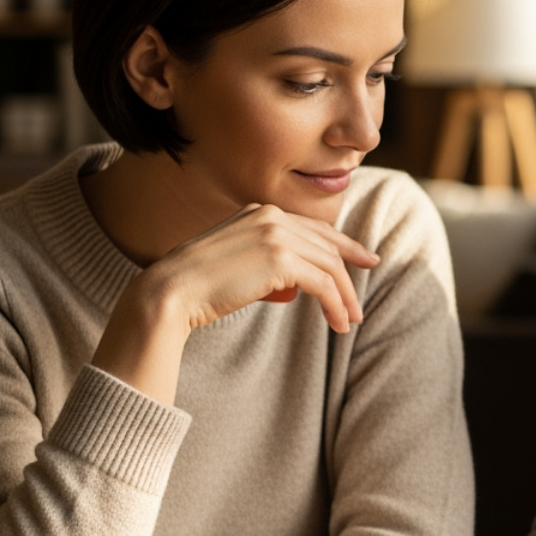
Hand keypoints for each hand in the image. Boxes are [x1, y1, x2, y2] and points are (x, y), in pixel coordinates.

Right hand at [94, 203, 378, 404]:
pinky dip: (336, 305)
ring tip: (350, 321)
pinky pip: (323, 284)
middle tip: (360, 302)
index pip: (314, 228)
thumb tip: (290, 279)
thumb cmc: (198, 284)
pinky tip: (339, 324)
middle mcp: (272, 216)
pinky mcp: (281, 260)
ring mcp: (277, 235)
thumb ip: (262, 256)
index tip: (364, 259)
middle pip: (327, 245)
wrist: (171, 291)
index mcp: (260, 211)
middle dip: (350, 273)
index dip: (343, 244)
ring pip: (330, 266)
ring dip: (345, 297)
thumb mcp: (235, 259)